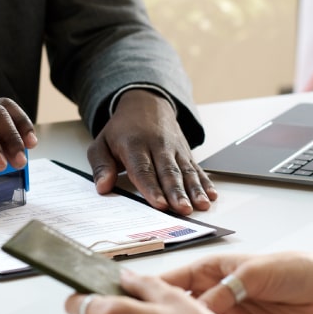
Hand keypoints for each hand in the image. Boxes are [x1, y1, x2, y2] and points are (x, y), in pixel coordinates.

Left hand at [86, 89, 216, 213]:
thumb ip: (101, 166)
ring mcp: (174, 148)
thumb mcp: (101, 143)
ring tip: (201, 205)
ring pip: (186, 171)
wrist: (146, 103)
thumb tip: (103, 187)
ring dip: (195, 189)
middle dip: (177, 192)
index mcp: (134, 145)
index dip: (152, 188)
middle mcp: (157, 145)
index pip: (143, 169)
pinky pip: (196, 167)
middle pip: (168, 172)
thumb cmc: (122, 129)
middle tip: (183, 210)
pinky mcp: (186, 152)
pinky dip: (205, 181)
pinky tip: (211, 194)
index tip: (159, 204)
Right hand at [161, 252, 312, 313]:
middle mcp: (215, 291)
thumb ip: (225, 291)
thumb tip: (203, 308)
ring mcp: (227, 313)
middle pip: (181, 305)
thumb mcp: (252, 273)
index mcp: (212, 270)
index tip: (138, 298)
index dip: (154, 287)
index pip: (175, 279)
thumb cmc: (291, 268)